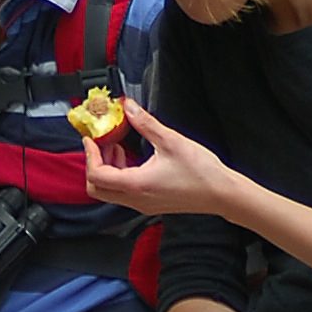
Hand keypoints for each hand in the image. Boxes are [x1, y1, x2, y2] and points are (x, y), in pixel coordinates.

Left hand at [80, 99, 240, 221]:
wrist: (221, 194)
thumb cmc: (201, 172)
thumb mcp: (171, 141)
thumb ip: (145, 123)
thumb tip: (128, 107)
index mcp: (136, 185)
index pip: (96, 175)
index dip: (90, 155)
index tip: (91, 139)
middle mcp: (136, 199)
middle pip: (97, 188)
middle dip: (94, 164)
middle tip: (102, 144)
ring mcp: (142, 204)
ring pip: (109, 192)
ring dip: (107, 169)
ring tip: (119, 148)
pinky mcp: (150, 204)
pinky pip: (123, 193)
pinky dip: (119, 176)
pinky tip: (133, 159)